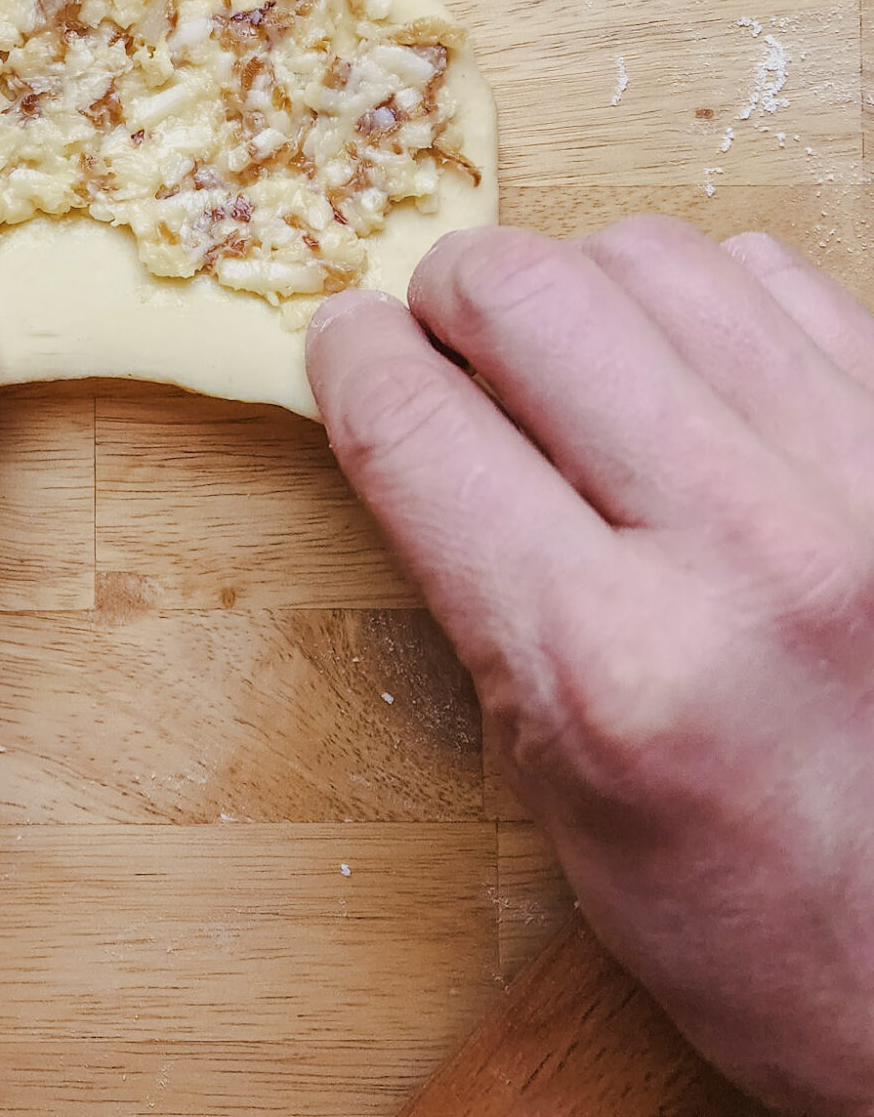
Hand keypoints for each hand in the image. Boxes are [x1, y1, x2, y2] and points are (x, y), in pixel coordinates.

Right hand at [307, 219, 873, 1116]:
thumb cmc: (756, 914)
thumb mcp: (556, 784)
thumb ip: (473, 579)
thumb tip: (410, 399)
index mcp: (612, 666)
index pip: (415, 423)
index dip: (350, 358)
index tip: (346, 344)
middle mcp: (749, 549)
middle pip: (527, 289)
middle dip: (451, 294)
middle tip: (450, 337)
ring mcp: (866, 476)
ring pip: (656, 253)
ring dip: (583, 286)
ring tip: (581, 359)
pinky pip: (781, 275)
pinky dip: (711, 303)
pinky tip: (696, 377)